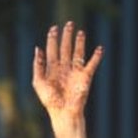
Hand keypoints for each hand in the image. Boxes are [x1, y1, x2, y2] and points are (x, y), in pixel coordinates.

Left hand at [31, 22, 102, 137]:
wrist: (63, 113)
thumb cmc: (50, 101)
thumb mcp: (38, 82)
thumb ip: (37, 66)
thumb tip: (38, 49)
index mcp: (52, 69)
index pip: (52, 49)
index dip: (53, 38)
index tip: (54, 28)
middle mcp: (64, 68)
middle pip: (65, 48)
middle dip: (67, 36)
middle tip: (69, 24)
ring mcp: (75, 72)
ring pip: (78, 53)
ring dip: (79, 42)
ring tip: (80, 32)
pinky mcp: (85, 78)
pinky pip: (92, 64)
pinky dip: (96, 57)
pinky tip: (99, 48)